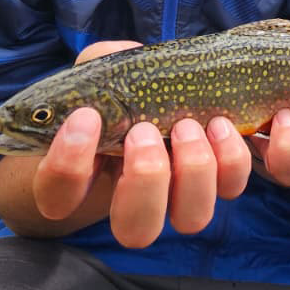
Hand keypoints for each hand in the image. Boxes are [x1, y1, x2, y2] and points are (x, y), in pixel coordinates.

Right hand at [0, 39, 251, 247]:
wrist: (173, 91)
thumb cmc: (124, 87)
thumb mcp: (103, 71)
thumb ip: (100, 64)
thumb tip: (121, 58)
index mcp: (86, 178)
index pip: (58, 199)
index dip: (67, 166)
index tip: (86, 116)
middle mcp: (132, 201)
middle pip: (135, 230)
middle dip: (144, 180)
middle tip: (143, 130)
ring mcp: (178, 197)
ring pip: (190, 219)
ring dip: (193, 169)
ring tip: (187, 125)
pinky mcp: (218, 181)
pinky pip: (232, 187)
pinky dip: (231, 157)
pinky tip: (222, 124)